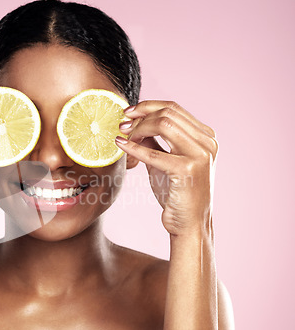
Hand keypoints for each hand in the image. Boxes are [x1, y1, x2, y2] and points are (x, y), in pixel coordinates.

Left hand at [115, 101, 218, 235]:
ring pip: (164, 124)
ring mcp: (201, 155)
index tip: (128, 113)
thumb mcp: (165, 161)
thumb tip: (135, 122)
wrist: (189, 223)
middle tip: (122, 125)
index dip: (147, 106)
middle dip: (140, 116)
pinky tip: (121, 146)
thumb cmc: (177, 193)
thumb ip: (155, 141)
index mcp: (206, 137)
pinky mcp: (188, 170)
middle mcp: (207, 142)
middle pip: (168, 113)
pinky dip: (134, 147)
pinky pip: (154, 152)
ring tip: (124, 136)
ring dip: (138, 128)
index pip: (174, 108)